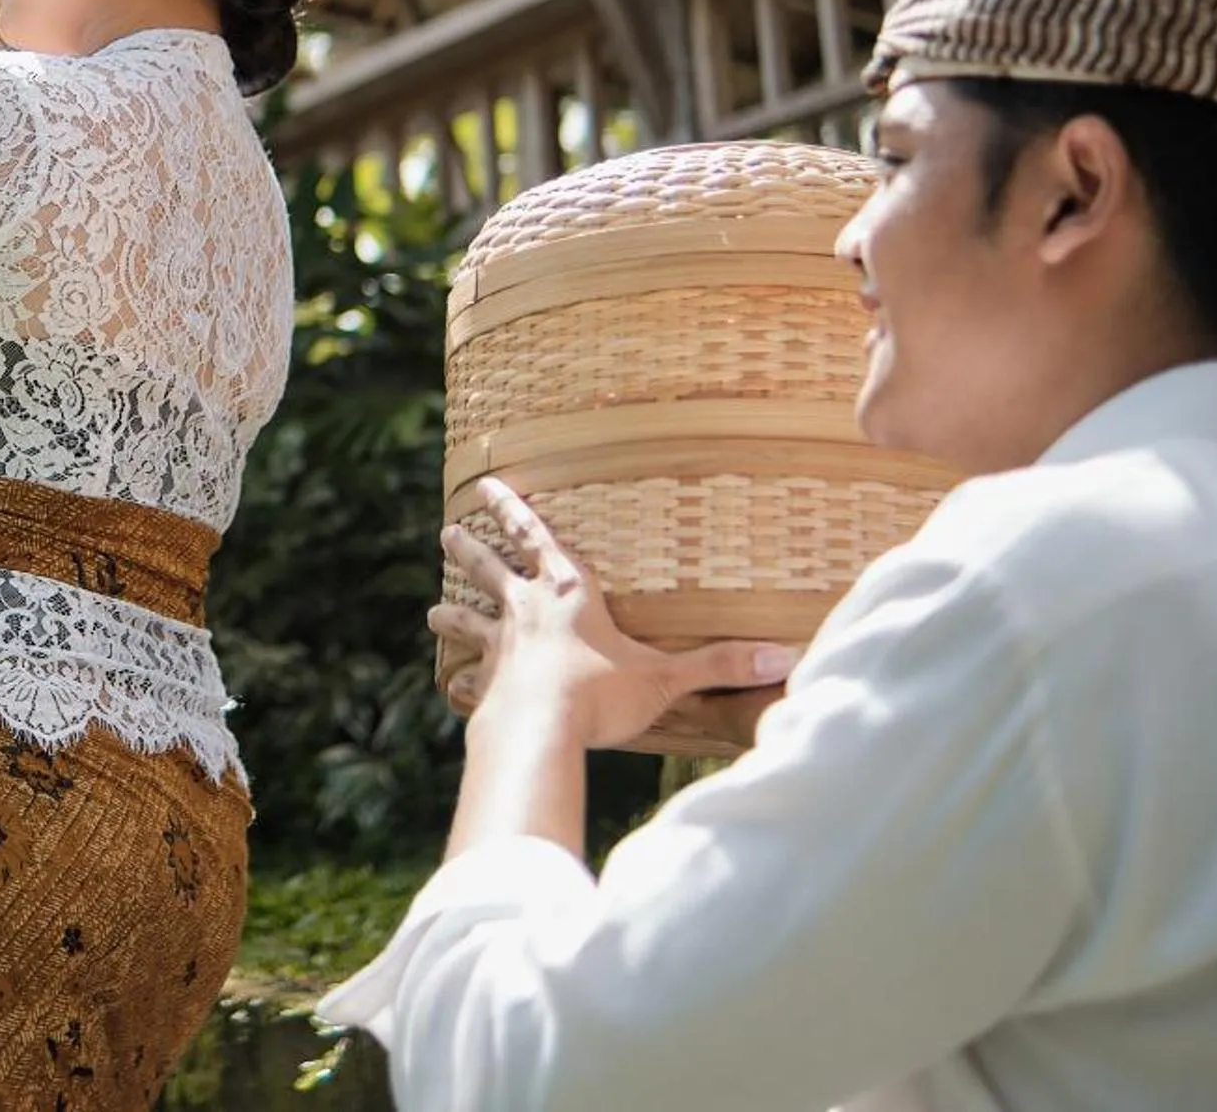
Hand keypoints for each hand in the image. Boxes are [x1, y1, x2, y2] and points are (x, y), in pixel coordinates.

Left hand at [433, 477, 796, 751]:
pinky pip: (470, 677)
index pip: (538, 536)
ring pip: (470, 616)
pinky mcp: (486, 683)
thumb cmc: (601, 696)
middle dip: (472, 547)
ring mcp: (501, 647)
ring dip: (454, 609)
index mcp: (569, 593)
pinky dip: (460, 679)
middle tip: (447, 530)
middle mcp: (527, 610)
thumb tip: (784, 658)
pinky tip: (450, 683)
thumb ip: (719, 665)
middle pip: (493, 566)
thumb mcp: (665, 678)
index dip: (513, 508)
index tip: (487, 484)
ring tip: (433, 606)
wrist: (539, 731)